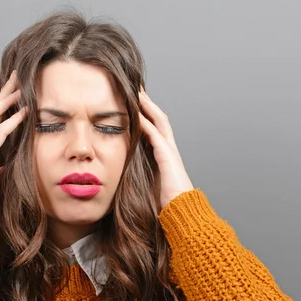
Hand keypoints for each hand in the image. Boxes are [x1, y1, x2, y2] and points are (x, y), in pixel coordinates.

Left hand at [138, 86, 194, 209]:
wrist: (181, 213)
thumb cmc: (163, 202)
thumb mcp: (146, 182)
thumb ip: (137, 171)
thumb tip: (120, 170)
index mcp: (163, 154)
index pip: (153, 127)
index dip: (144, 113)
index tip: (133, 101)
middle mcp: (168, 149)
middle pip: (158, 118)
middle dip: (147, 102)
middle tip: (136, 87)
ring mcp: (169, 152)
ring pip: (159, 121)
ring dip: (148, 106)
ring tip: (137, 91)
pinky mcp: (168, 158)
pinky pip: (155, 135)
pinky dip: (146, 123)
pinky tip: (137, 114)